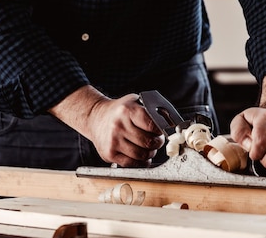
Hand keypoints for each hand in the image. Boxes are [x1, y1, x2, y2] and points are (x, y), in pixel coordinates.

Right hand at [49, 86, 164, 166]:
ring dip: (150, 153)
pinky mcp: (109, 154)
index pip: (152, 125)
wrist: (95, 118)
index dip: (161, 130)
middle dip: (158, 142)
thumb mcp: (134, 102)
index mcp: (127, 111)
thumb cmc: (119, 111)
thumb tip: (170, 121)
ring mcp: (113, 141)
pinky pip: (132, 164)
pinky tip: (142, 155)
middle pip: (149, 142)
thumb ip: (150, 109)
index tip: (163, 130)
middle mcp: (119, 126)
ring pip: (142, 155)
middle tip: (157, 140)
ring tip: (149, 147)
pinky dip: (141, 162)